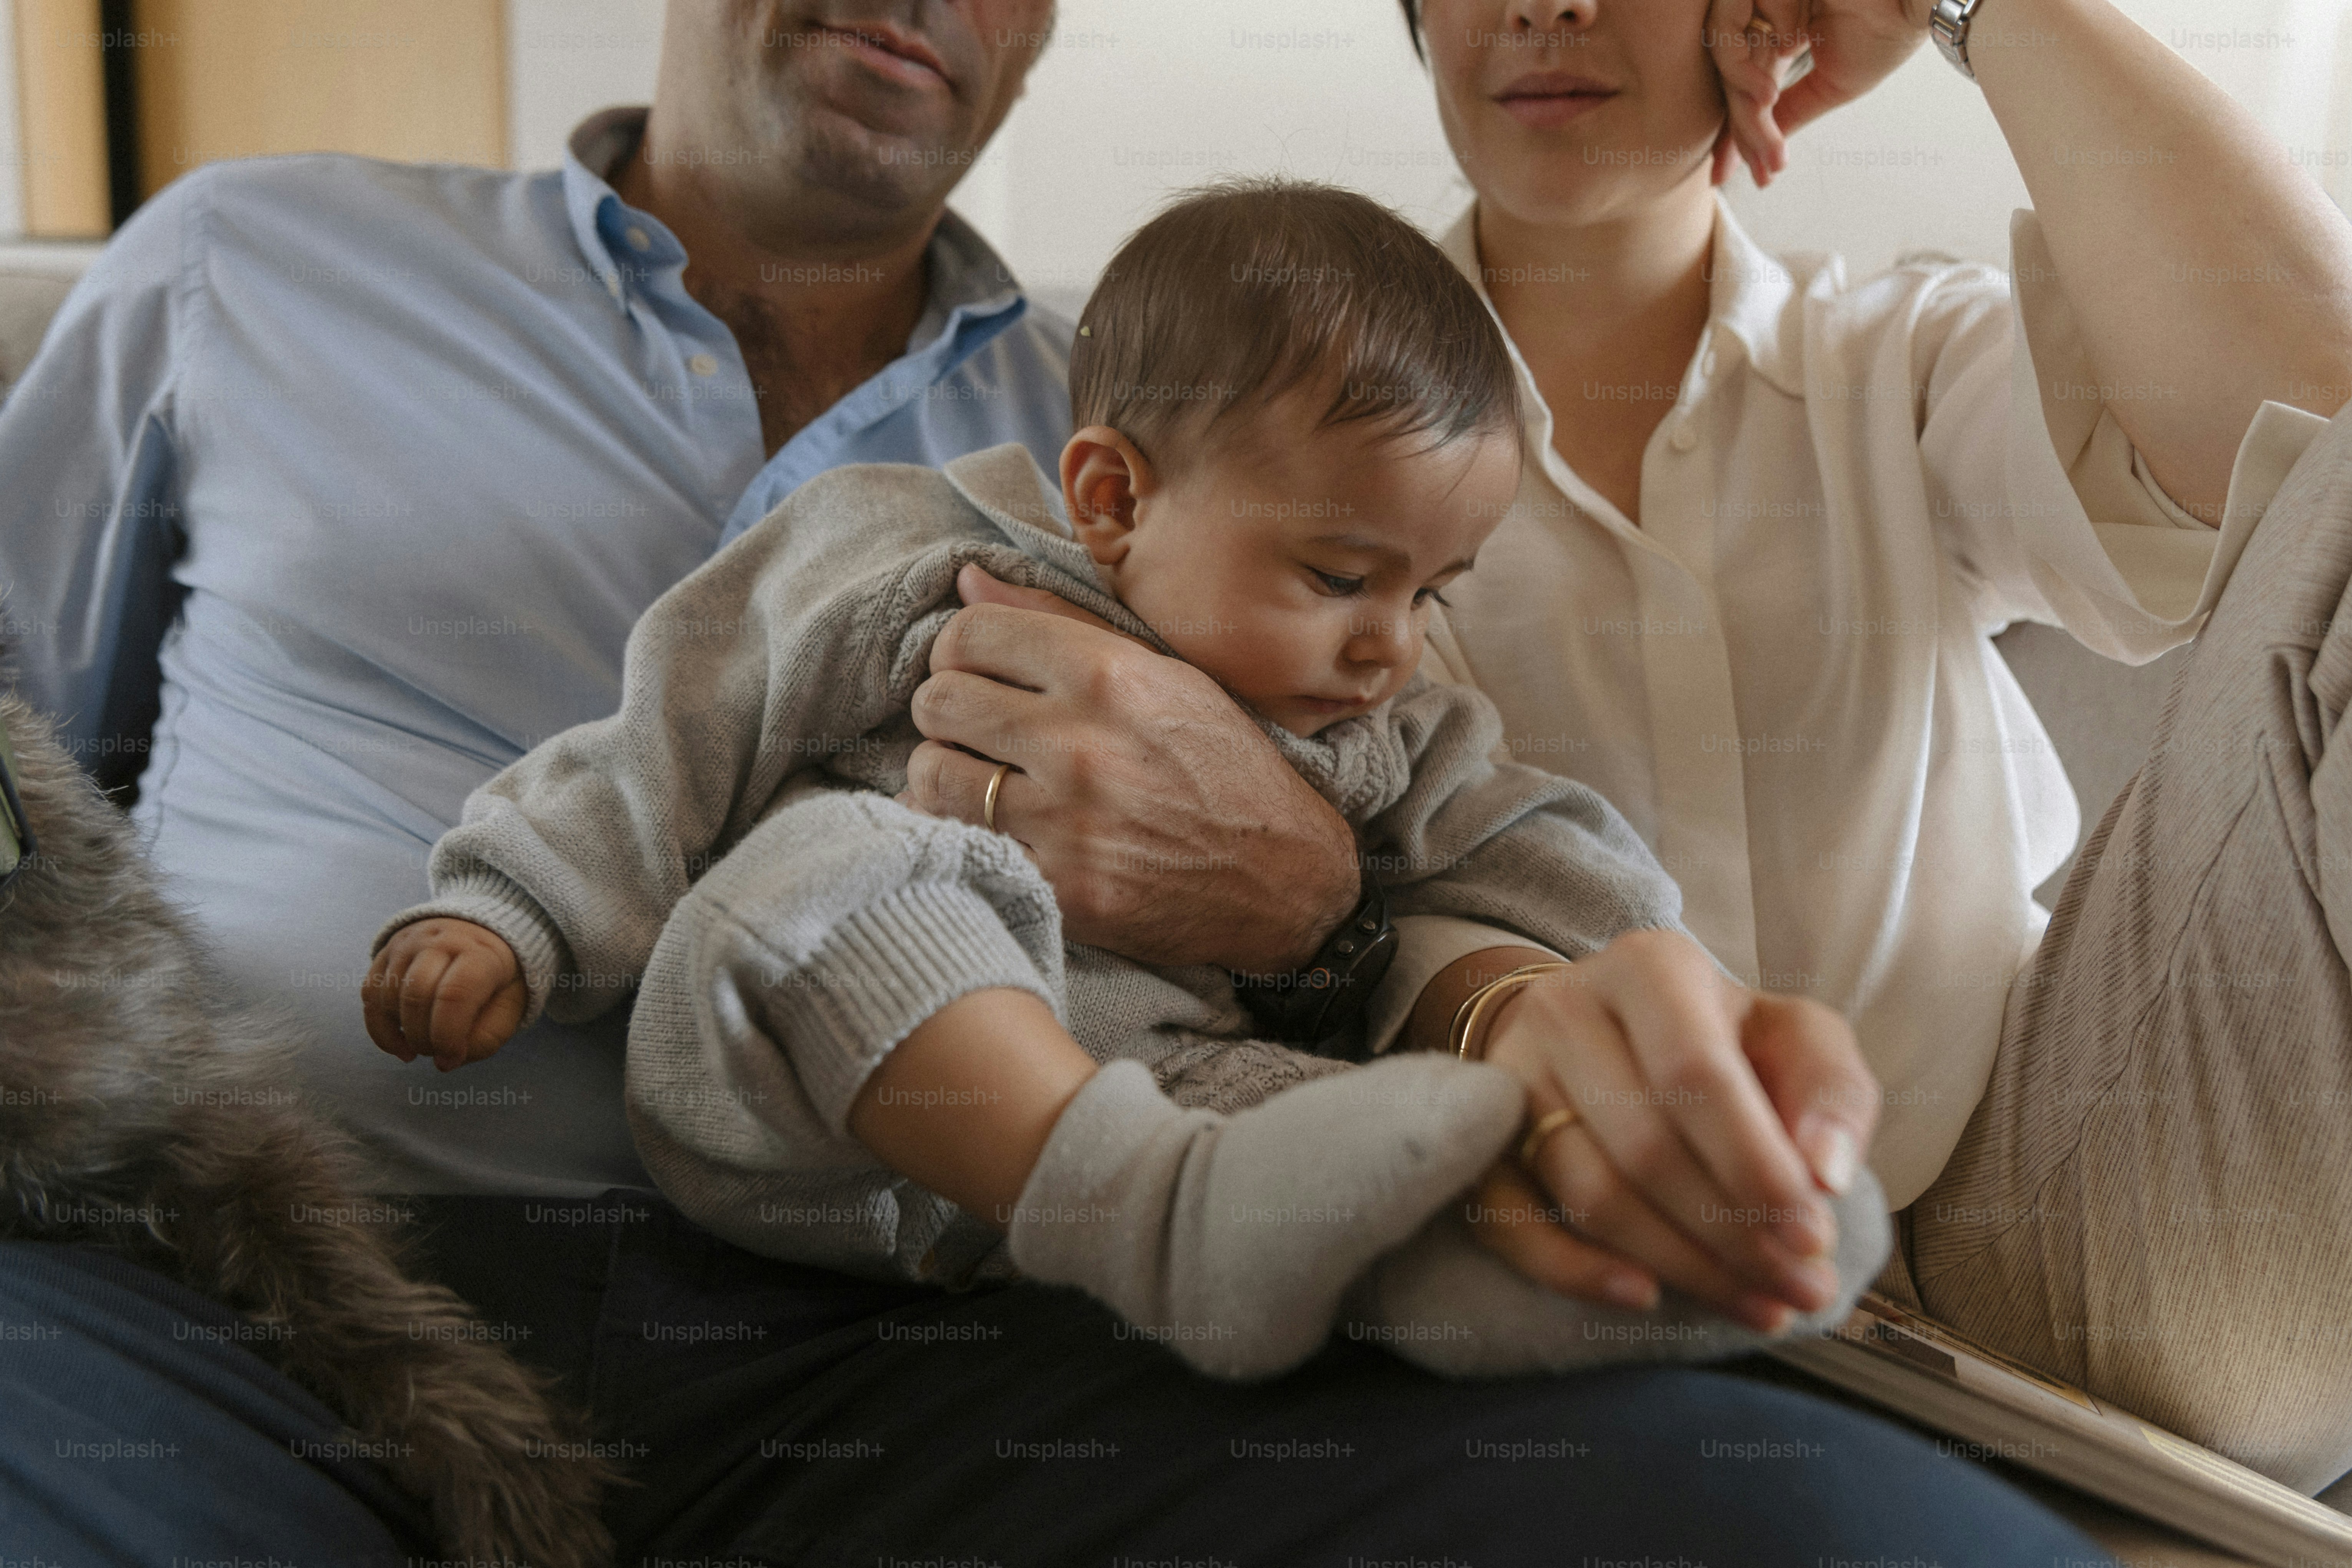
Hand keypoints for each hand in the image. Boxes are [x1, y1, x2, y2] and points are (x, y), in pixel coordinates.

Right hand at [362, 918, 526, 1071]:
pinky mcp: (385, 953)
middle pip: (417, 995)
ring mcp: (408, 944)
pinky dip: (381, 1030)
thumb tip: (444, 1063)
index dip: (448, 1036)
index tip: (452, 1057)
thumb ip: (484, 1039)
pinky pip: (370, 996)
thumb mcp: (508, 1008)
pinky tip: (401, 1045)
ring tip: (424, 1047)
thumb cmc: (496, 980)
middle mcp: (440, 941)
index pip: (454, 994)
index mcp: (480, 953)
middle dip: (424, 1038)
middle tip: (438, 1054)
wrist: (480, 935)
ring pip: (389, 996)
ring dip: (402, 1034)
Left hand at [899, 564, 1359, 971]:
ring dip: (944, 776)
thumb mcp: (1165, 675)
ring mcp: (1067, 821)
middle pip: (937, 701)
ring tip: (981, 780)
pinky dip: (965, 836)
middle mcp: (1081, 743)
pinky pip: (959, 845)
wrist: (1284, 878)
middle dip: (947, 711)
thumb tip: (967, 582)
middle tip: (975, 729)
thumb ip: (1062, 624)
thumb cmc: (1223, 766)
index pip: (969, 633)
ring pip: (932, 776)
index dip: (959, 649)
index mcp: (1108, 676)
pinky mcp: (1061, 888)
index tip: (976, 670)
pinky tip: (997, 830)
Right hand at [1468, 929, 1880, 1328]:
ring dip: (1680, 1264)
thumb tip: (1828, 1175)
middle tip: (1802, 1289)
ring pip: (1590, 1192)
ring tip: (1758, 1303)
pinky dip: (1575, 1271)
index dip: (1755, 1164)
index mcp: (1650, 968)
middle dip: (1734, 1235)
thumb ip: (1831, 1091)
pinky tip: (1644, 1297)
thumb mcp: (1792, 1038)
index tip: (1815, 1237)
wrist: (1602, 1025)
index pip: (1695, 1073)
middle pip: (1646, 1146)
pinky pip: (1509, 1220)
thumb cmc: (1719, 1040)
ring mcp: (1510, 1074)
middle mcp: (1566, 1009)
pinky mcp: (1479, 1135)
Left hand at [1707, 0, 1931, 185]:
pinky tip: (1790, 49)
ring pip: (1721, 49)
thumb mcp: (1832, 84)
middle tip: (1765, 163)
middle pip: (1727, 77)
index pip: (1739, 91)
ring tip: (1768, 100)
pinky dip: (1753, 40)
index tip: (1721, 177)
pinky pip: (1732, 12)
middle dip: (1741, 125)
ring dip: (1742, 85)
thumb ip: (1790, 112)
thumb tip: (1761, 154)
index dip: (1730, 134)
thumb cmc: (1887, 31)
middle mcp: (1765, 15)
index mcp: (1777, 38)